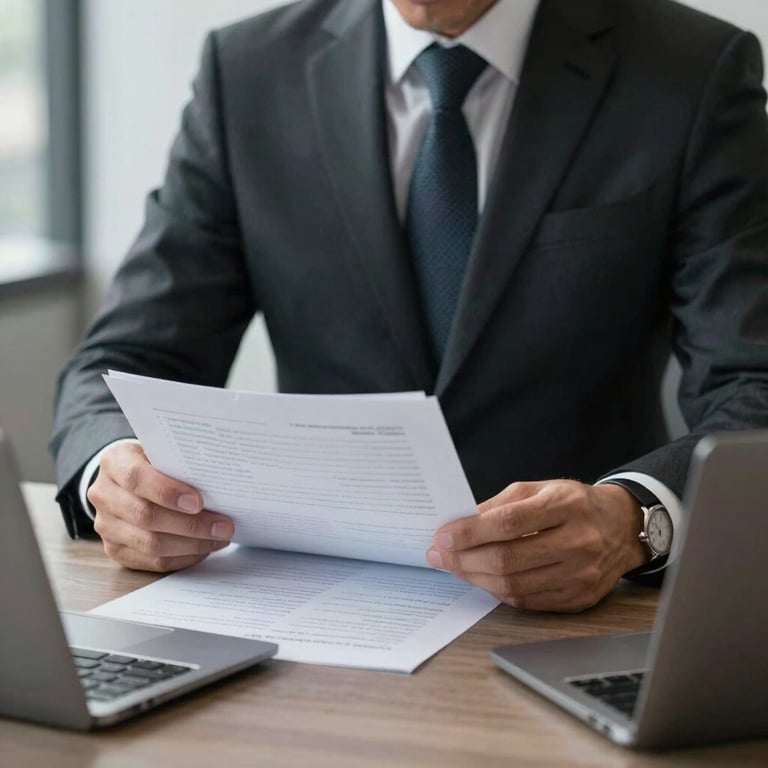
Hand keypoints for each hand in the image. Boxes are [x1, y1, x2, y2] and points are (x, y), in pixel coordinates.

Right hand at [88, 442, 234, 571]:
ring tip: (220, 538)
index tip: (199, 502)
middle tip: (224, 526)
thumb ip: (179, 463)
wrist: (124, 479)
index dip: (168, 492)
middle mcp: (104, 495)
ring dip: (192, 545)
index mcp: (114, 462)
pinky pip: (153, 561)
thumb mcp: (161, 451)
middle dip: (191, 525)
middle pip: (147, 516)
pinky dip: (184, 557)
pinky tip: (205, 548)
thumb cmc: (152, 462)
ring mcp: (106, 526)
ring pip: (151, 544)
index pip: (137, 478)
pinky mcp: (115, 550)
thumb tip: (219, 483)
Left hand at [426, 480, 647, 612]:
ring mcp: (581, 574)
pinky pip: (527, 601)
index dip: (471, 532)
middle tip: (439, 555)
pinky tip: (482, 578)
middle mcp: (578, 541)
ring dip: (475, 578)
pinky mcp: (579, 598)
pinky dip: (498, 592)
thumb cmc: (573, 503)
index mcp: (566, 505)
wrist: (621, 527)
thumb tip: (460, 524)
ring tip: (455, 567)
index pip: (509, 523)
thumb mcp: (538, 489)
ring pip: (515, 586)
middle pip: (509, 559)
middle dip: (464, 559)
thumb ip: (499, 505)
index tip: (443, 536)